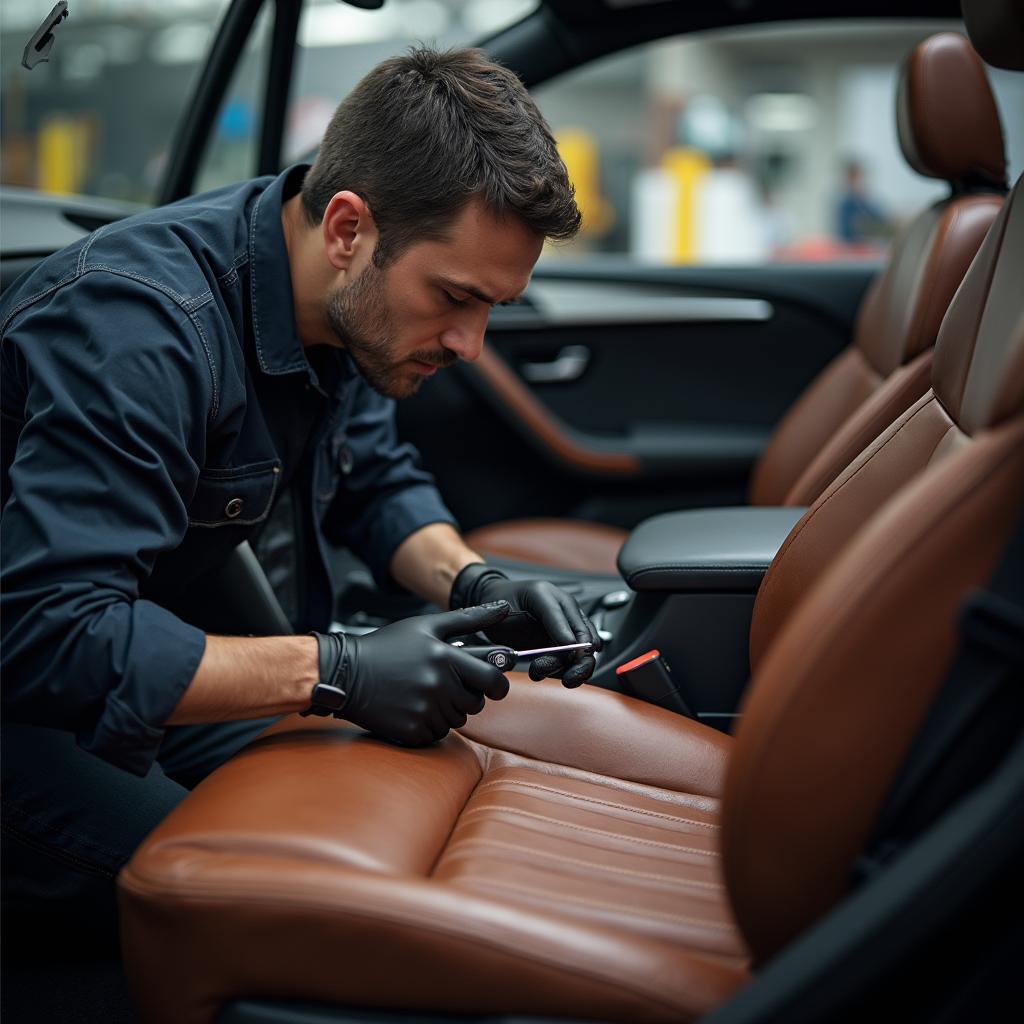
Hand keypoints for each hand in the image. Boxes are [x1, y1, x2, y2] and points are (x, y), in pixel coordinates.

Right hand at [312, 602, 512, 745]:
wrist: (346, 673)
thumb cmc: (388, 646)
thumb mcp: (428, 626)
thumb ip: (470, 618)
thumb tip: (504, 607)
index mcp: (446, 658)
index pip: (492, 680)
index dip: (497, 685)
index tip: (492, 685)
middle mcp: (438, 685)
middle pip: (475, 703)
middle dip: (466, 695)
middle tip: (444, 683)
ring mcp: (424, 710)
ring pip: (456, 719)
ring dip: (446, 710)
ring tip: (422, 692)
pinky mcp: (412, 729)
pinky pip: (436, 733)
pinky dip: (428, 723)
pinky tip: (411, 706)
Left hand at [449, 564, 601, 686]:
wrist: (489, 604)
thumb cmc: (507, 597)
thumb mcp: (533, 598)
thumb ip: (554, 618)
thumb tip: (572, 643)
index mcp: (566, 605)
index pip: (585, 632)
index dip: (581, 650)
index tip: (570, 659)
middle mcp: (567, 622)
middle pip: (587, 652)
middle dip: (578, 667)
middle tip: (566, 678)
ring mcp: (559, 638)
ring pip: (575, 662)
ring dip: (561, 671)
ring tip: (538, 670)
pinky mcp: (549, 651)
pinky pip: (561, 667)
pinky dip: (553, 672)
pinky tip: (538, 671)